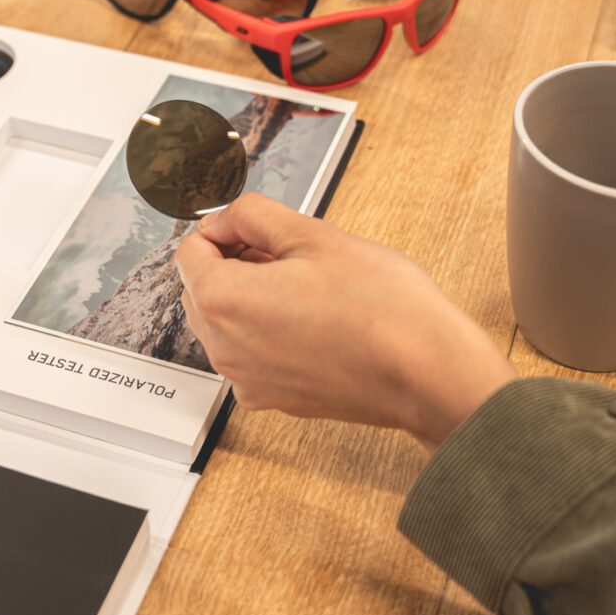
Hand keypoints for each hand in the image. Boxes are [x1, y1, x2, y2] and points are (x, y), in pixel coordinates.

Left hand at [175, 194, 513, 451]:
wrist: (426, 372)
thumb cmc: (381, 306)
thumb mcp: (313, 234)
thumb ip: (253, 216)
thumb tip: (225, 218)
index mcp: (222, 301)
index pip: (189, 251)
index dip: (225, 230)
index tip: (260, 230)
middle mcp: (223, 348)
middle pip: (202, 290)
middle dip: (233, 264)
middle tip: (289, 255)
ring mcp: (247, 380)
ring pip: (226, 324)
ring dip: (250, 299)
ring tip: (308, 287)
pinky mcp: (273, 399)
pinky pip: (251, 355)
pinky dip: (268, 334)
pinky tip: (315, 322)